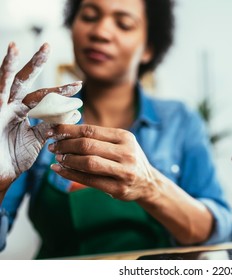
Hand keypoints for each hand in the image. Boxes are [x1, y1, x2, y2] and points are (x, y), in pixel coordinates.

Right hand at [0, 43, 81, 191]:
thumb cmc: (13, 159)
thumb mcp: (36, 140)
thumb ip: (48, 126)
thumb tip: (68, 116)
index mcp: (21, 112)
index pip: (44, 96)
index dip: (61, 90)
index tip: (79, 85)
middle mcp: (9, 106)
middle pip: (23, 80)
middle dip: (35, 63)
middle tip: (47, 45)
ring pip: (4, 83)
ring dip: (9, 64)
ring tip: (16, 47)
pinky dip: (0, 87)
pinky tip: (3, 66)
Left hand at [48, 124, 157, 200]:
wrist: (147, 182)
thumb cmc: (128, 159)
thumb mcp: (121, 143)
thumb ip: (99, 138)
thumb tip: (66, 132)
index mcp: (125, 137)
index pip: (91, 130)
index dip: (68, 130)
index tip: (53, 130)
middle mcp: (126, 153)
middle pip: (88, 146)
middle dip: (65, 145)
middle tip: (53, 146)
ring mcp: (124, 172)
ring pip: (88, 163)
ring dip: (68, 160)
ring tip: (58, 158)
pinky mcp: (118, 189)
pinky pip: (89, 180)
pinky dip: (70, 174)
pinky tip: (60, 170)